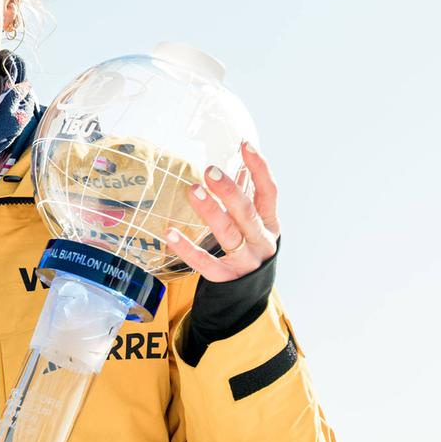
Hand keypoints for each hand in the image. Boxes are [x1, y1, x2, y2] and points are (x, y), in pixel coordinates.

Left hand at [165, 142, 278, 280]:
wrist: (250, 295)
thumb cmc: (249, 249)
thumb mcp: (256, 225)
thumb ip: (248, 198)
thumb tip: (240, 165)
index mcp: (270, 224)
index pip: (269, 193)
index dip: (260, 169)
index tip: (245, 146)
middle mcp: (261, 241)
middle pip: (246, 213)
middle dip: (229, 190)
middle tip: (210, 171)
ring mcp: (244, 261)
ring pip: (228, 234)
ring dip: (210, 211)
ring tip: (193, 190)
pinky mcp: (224, 277)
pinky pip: (204, 262)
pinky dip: (186, 247)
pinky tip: (170, 233)